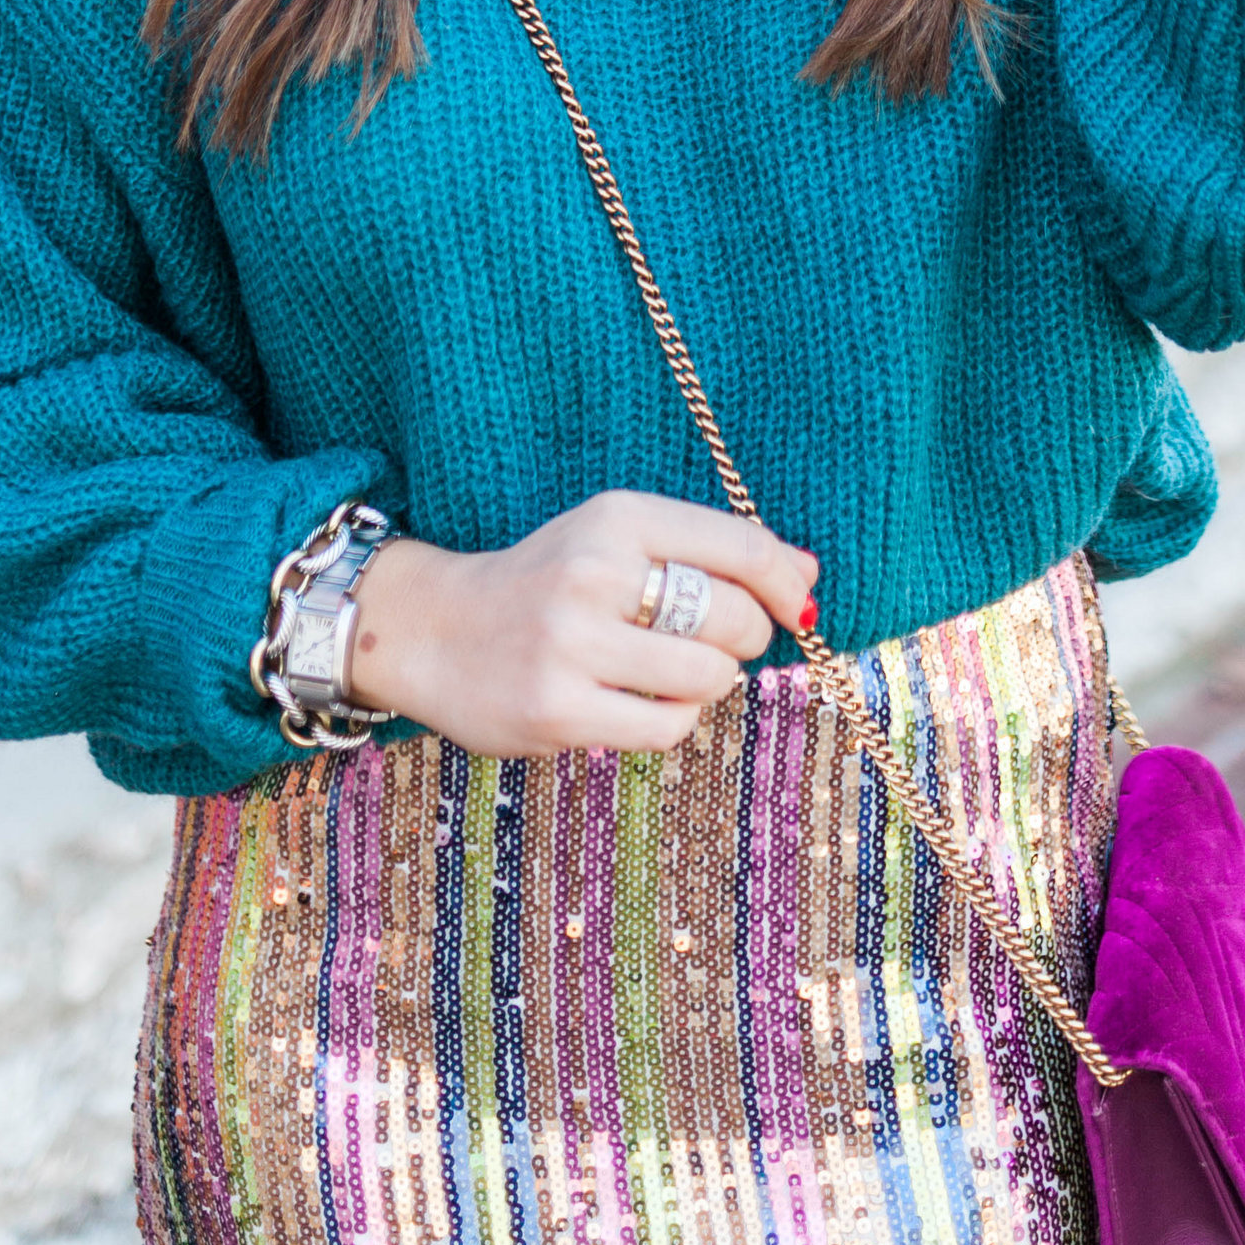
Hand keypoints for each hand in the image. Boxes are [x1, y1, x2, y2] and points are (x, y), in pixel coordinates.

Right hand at [345, 490, 817, 755]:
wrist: (434, 630)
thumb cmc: (547, 583)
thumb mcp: (615, 539)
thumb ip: (707, 550)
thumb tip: (809, 578)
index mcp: (616, 517)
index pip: (740, 545)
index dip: (788, 581)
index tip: (801, 605)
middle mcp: (595, 572)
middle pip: (734, 617)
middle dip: (749, 637)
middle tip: (721, 641)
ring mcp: (572, 644)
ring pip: (707, 678)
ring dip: (710, 683)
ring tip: (676, 672)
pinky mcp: (558, 710)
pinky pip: (666, 727)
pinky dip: (673, 720)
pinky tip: (642, 701)